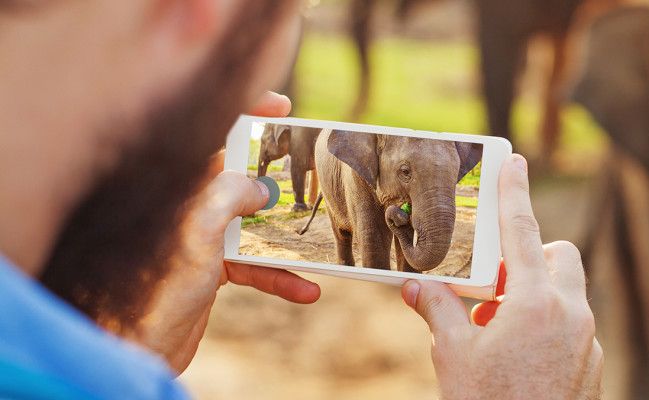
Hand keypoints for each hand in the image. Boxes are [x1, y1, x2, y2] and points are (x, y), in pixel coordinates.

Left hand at [131, 92, 320, 372]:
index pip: (209, 132)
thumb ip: (231, 194)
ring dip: (287, 237)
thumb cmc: (153, 287)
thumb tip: (261, 188)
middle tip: (312, 170)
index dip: (245, 112)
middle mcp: (187, 205)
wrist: (135, 349)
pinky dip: (279, 276)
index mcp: (176, 184)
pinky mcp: (210, 270)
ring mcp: (199, 237)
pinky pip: (253, 265)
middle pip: (239, 175)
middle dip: (277, 175)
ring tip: (321, 240)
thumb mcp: (198, 229)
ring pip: (253, 224)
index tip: (283, 108)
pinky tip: (306, 290)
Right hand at [401, 154, 602, 398]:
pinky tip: (519, 358)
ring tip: (498, 330)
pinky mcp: (593, 365)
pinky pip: (574, 327)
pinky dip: (549, 327)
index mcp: (535, 302)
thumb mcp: (453, 355)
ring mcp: (587, 341)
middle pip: (559, 257)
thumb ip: (437, 310)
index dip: (515, 192)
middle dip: (530, 259)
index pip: (522, 231)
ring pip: (568, 294)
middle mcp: (571, 314)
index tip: (515, 160)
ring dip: (537, 297)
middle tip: (494, 286)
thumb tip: (413, 285)